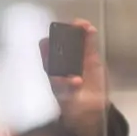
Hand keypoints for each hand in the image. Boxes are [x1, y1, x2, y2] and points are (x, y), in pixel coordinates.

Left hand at [40, 18, 106, 135]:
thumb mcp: (68, 98)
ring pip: (75, 39)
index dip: (49, 43)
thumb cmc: (73, 104)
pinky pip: (89, 44)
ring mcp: (77, 57)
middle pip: (61, 40)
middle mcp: (63, 60)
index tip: (55, 38)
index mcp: (52, 67)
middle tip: (72, 28)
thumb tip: (76, 80)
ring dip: (77, 29)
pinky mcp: (90, 58)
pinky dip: (89, 36)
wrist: (89, 110)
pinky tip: (91, 30)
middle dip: (65, 32)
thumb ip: (71, 89)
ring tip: (83, 25)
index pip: (46, 50)